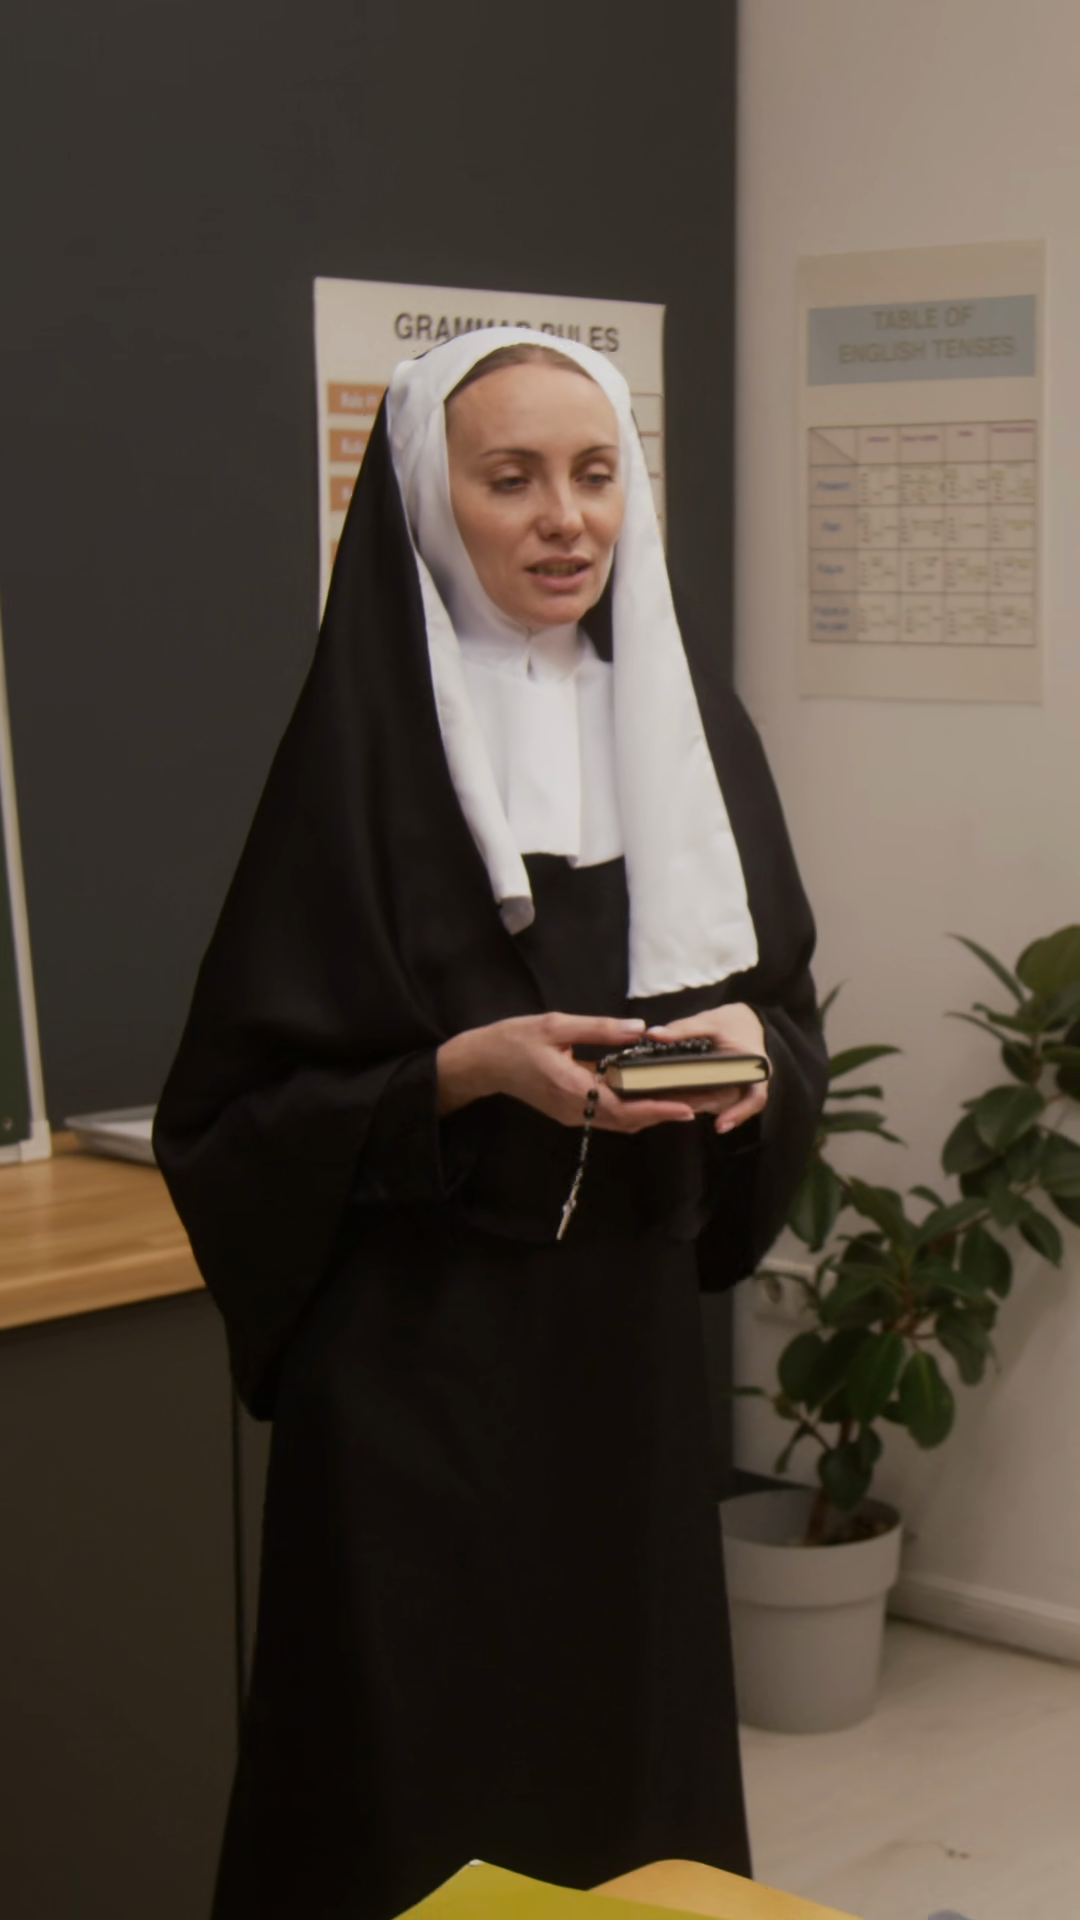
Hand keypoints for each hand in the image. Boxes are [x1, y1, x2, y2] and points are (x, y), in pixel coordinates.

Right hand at [437, 1013, 702, 1132]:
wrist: (482, 1062)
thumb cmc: (515, 1040)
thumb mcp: (556, 1024)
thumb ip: (599, 1029)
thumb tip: (639, 1030)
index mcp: (572, 1087)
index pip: (623, 1106)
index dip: (657, 1108)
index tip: (685, 1107)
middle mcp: (574, 1109)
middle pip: (628, 1121)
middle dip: (664, 1113)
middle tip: (699, 1103)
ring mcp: (571, 1114)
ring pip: (619, 1122)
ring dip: (651, 1114)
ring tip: (683, 1101)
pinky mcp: (569, 1111)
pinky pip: (608, 1116)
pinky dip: (633, 1110)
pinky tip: (651, 1097)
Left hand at [645, 1003, 769, 1134]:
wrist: (746, 1022)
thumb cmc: (733, 1022)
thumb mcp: (710, 1021)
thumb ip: (683, 1029)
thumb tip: (654, 1035)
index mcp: (754, 1065)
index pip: (755, 1097)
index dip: (739, 1113)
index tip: (720, 1126)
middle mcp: (749, 1082)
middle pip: (726, 1103)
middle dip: (699, 1105)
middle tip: (672, 1105)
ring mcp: (737, 1088)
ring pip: (715, 1104)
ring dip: (693, 1104)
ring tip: (666, 1101)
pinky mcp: (725, 1090)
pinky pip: (710, 1100)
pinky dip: (692, 1100)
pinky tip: (671, 1099)